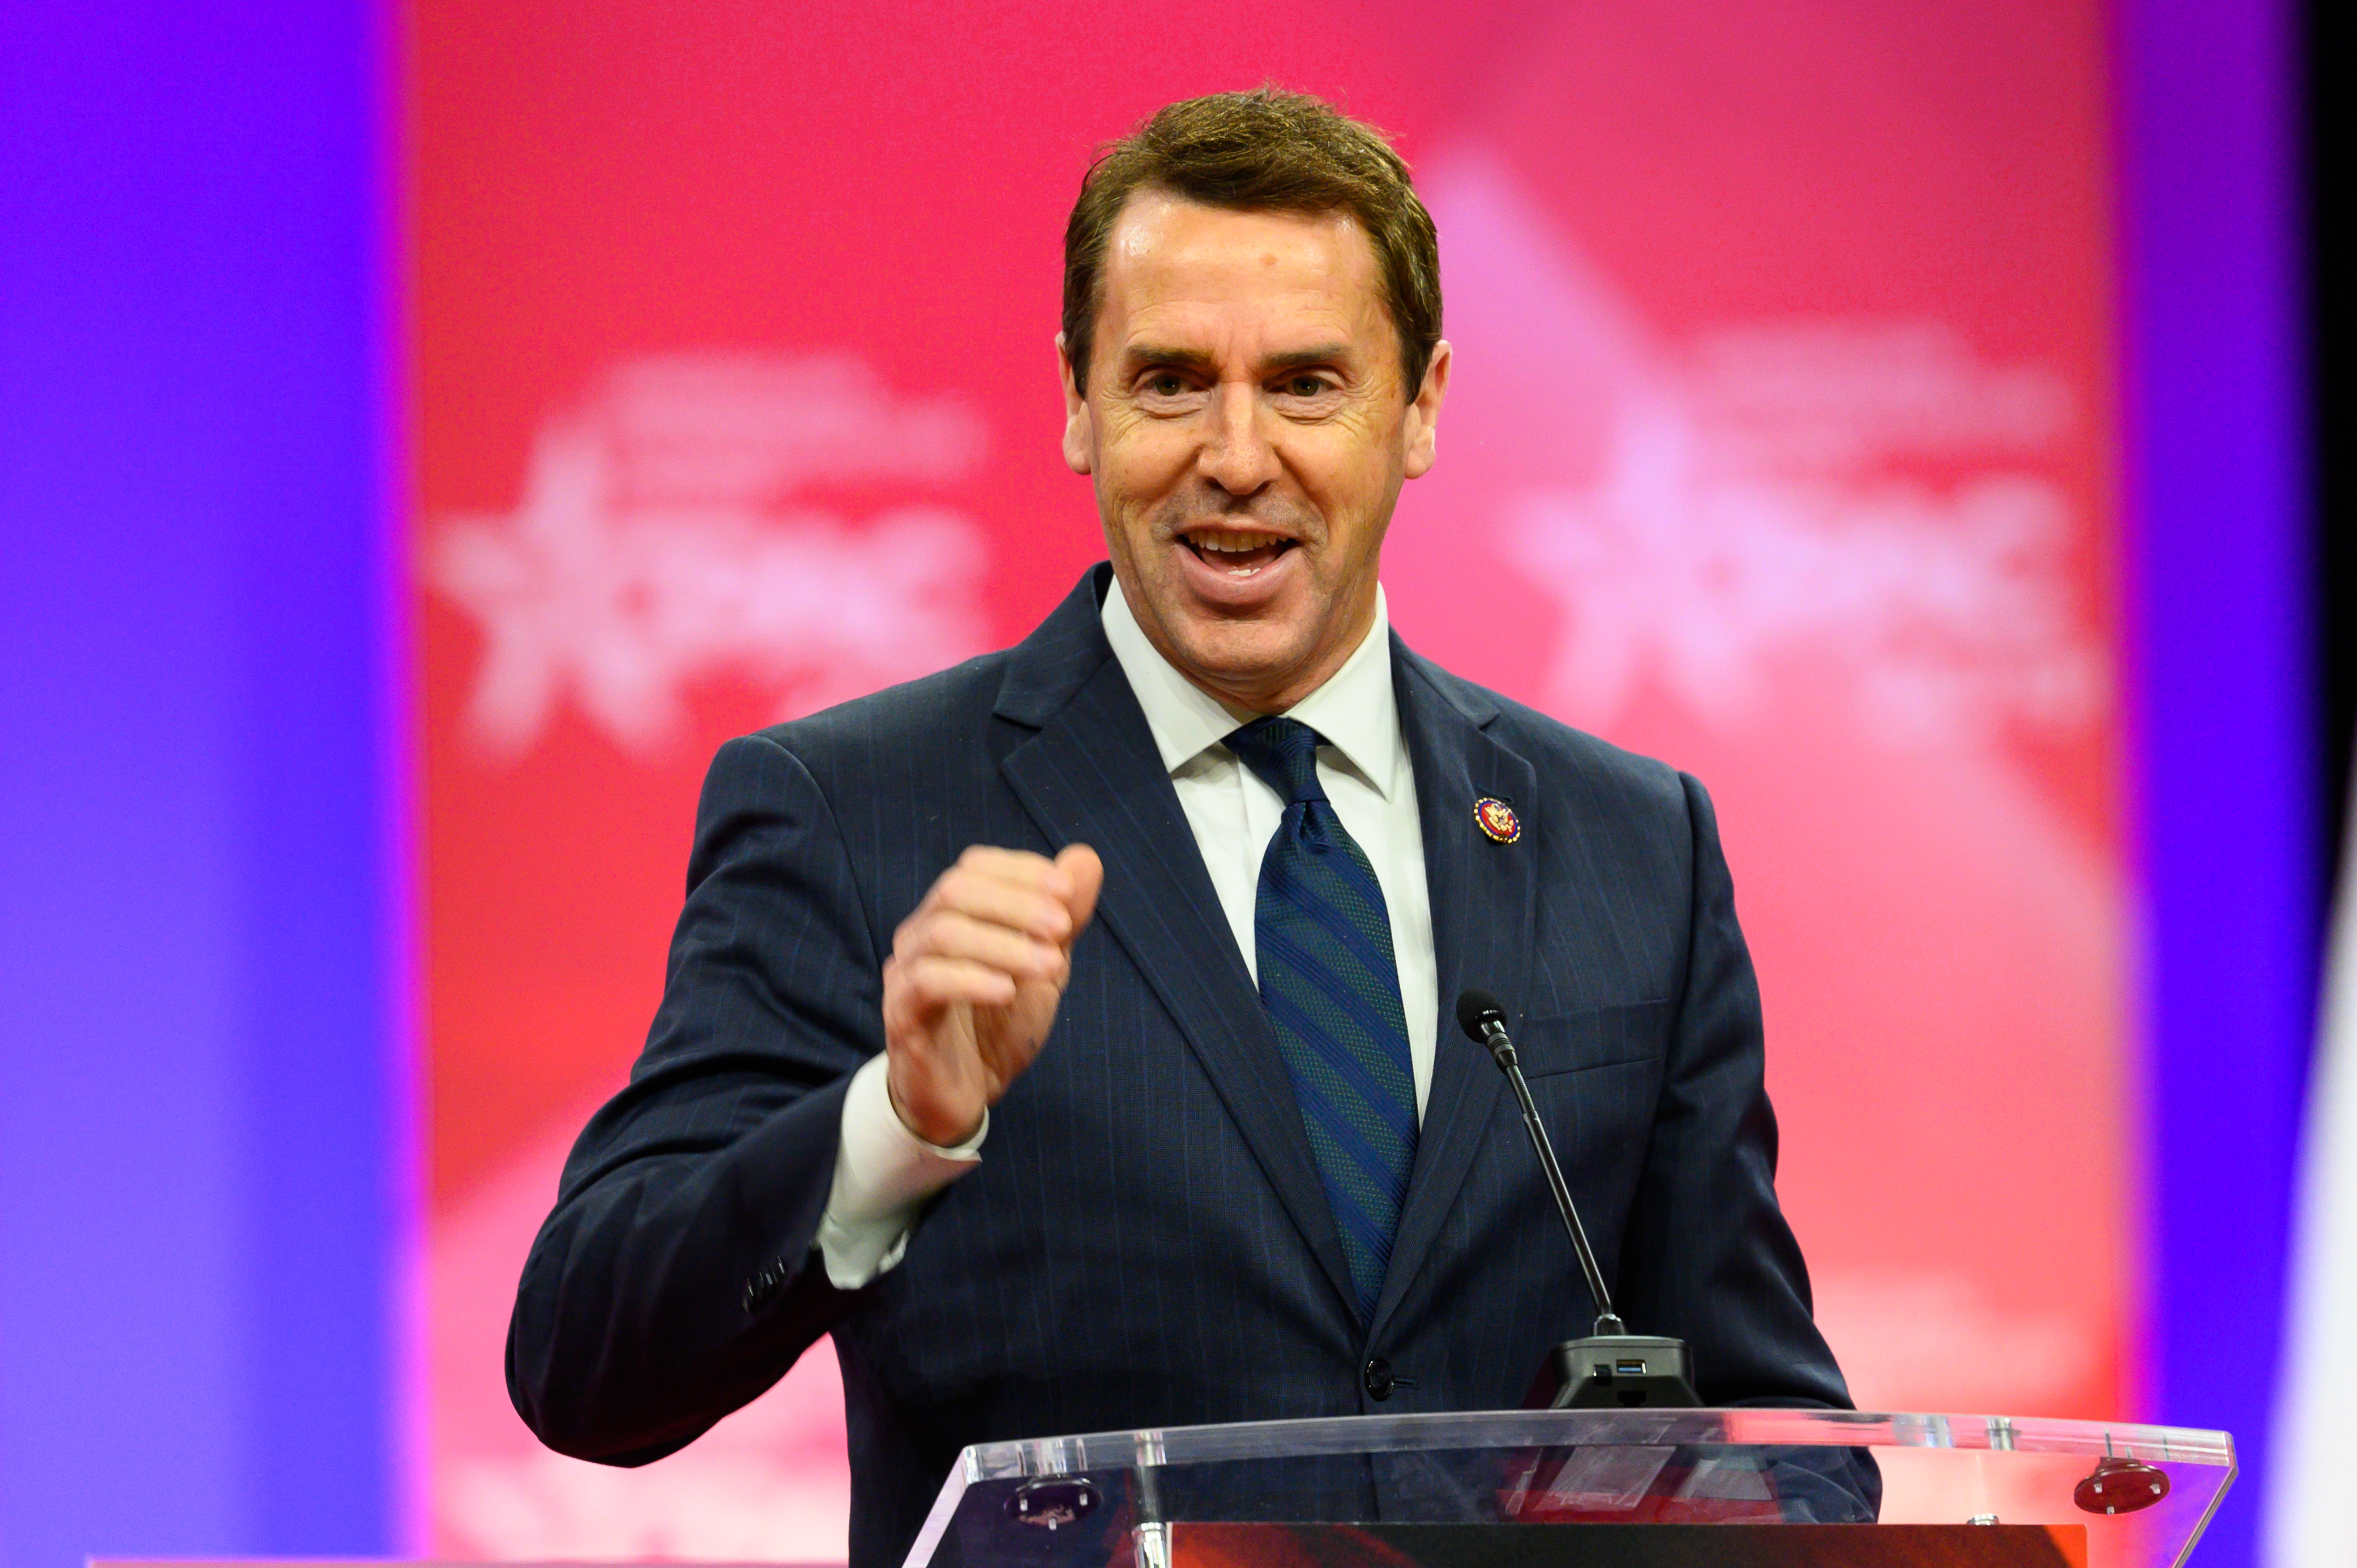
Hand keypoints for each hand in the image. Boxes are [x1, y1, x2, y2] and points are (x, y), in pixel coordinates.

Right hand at [881, 843, 1103, 1145]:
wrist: (965, 1096)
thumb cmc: (998, 1026)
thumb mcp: (1045, 969)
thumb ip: (1064, 918)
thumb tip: (1085, 858)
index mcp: (952, 916)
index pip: (974, 868)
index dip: (1020, 871)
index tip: (1067, 891)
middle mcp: (920, 935)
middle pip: (954, 890)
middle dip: (1015, 901)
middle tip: (1063, 926)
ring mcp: (905, 974)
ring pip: (942, 934)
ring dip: (1004, 943)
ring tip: (1051, 964)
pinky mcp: (900, 1015)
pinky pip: (927, 983)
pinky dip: (971, 980)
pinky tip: (1008, 992)